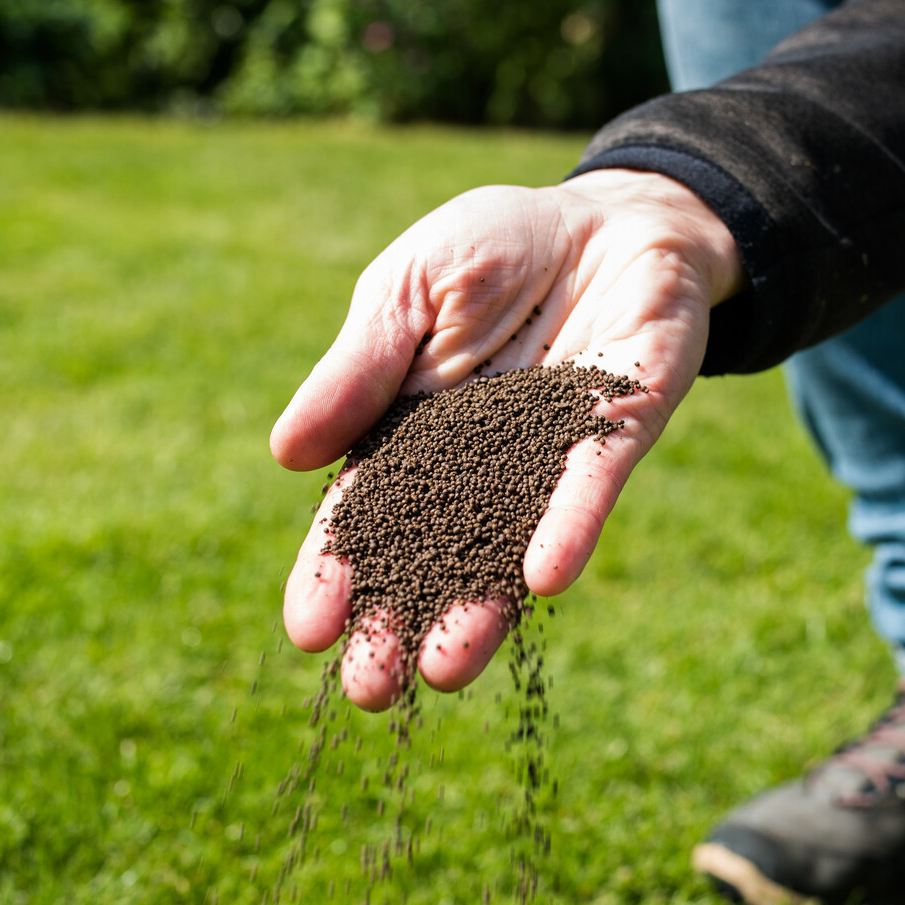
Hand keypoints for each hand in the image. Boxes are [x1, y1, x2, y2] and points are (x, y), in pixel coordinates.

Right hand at [272, 169, 743, 709]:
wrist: (610, 215)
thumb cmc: (497, 247)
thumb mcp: (407, 288)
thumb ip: (359, 368)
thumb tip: (286, 453)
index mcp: (412, 435)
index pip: (365, 516)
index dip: (335, 572)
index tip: (309, 630)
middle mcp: (480, 467)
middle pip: (432, 556)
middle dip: (399, 622)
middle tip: (369, 689)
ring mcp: (550, 457)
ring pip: (509, 546)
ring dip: (479, 610)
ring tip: (444, 671)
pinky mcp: (618, 429)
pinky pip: (591, 485)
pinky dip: (567, 528)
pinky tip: (542, 581)